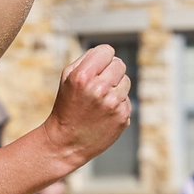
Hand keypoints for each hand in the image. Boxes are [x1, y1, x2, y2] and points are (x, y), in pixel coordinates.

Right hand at [43, 45, 130, 167]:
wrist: (66, 142)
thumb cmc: (66, 107)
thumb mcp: (67, 79)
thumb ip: (86, 61)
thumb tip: (108, 53)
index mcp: (82, 76)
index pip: (107, 51)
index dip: (101, 58)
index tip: (96, 67)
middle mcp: (99, 89)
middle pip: (119, 64)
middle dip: (109, 72)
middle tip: (97, 84)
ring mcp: (113, 104)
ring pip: (126, 81)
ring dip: (115, 88)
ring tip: (100, 100)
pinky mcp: (123, 117)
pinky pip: (127, 99)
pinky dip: (118, 104)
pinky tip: (104, 113)